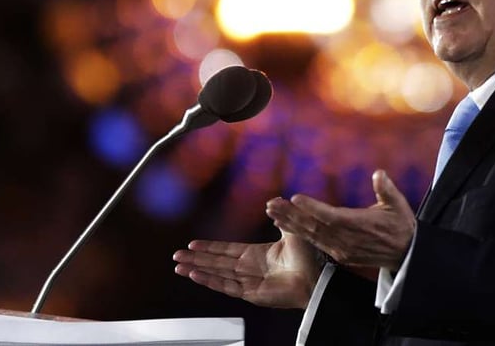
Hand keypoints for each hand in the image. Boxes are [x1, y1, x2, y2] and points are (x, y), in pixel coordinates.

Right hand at [173, 230, 322, 308]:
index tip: (193, 243)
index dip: (210, 247)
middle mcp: (250, 269)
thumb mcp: (293, 231)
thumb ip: (281, 217)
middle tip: (176, 255)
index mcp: (257, 255)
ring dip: (197, 270)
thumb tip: (273, 201)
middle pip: (216, 262)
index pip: (227, 250)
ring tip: (178, 266)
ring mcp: (249, 282)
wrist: (318, 277)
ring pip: (217, 275)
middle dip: (196, 258)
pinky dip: (210, 281)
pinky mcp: (251, 294)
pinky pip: (226, 286)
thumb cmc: (310, 258)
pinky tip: (195, 275)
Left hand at [266, 169, 415, 269]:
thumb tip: (379, 174)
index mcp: (358, 224)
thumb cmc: (400, 225)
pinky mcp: (339, 255)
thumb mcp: (398, 205)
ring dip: (290, 223)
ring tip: (272, 212)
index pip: (330, 216)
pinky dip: (298, 233)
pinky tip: (284, 225)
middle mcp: (346, 239)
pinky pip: (315, 243)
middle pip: (314, 226)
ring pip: (311, 235)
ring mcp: (341, 249)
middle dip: (291, 215)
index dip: (312, 208)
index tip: (295, 198)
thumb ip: (387, 189)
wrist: (405, 254)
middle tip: (271, 204)